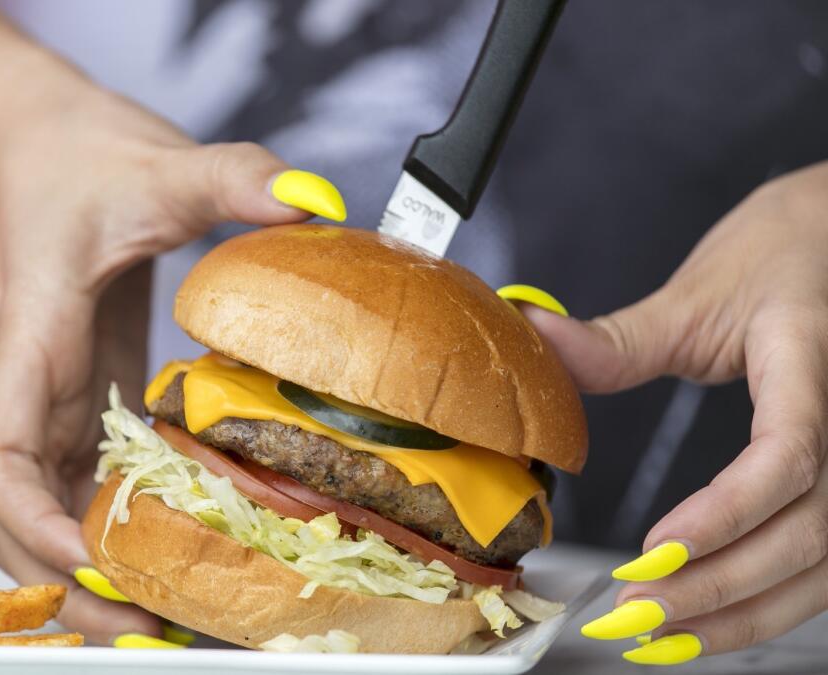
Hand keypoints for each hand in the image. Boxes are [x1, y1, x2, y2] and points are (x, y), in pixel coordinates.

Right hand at [0, 82, 342, 643]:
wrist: (45, 149)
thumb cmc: (80, 162)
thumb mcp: (158, 164)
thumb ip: (230, 177)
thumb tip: (314, 202)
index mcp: (31, 343)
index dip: (29, 520)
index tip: (86, 557)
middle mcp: (33, 392)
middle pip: (13, 519)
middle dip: (65, 583)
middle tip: (146, 629)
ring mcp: (59, 407)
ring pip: (48, 517)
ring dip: (91, 576)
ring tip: (168, 623)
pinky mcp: (90, 405)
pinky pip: (91, 487)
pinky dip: (120, 537)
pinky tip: (176, 563)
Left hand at [523, 162, 827, 664]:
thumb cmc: (776, 260)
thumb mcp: (698, 293)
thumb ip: (620, 338)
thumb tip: (533, 340)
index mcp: (811, 361)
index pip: (789, 454)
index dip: (726, 513)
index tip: (653, 546)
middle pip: (809, 532)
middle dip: (720, 586)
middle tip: (633, 611)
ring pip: (826, 565)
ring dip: (743, 611)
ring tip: (658, 632)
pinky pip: (825, 562)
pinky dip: (768, 602)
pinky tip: (708, 621)